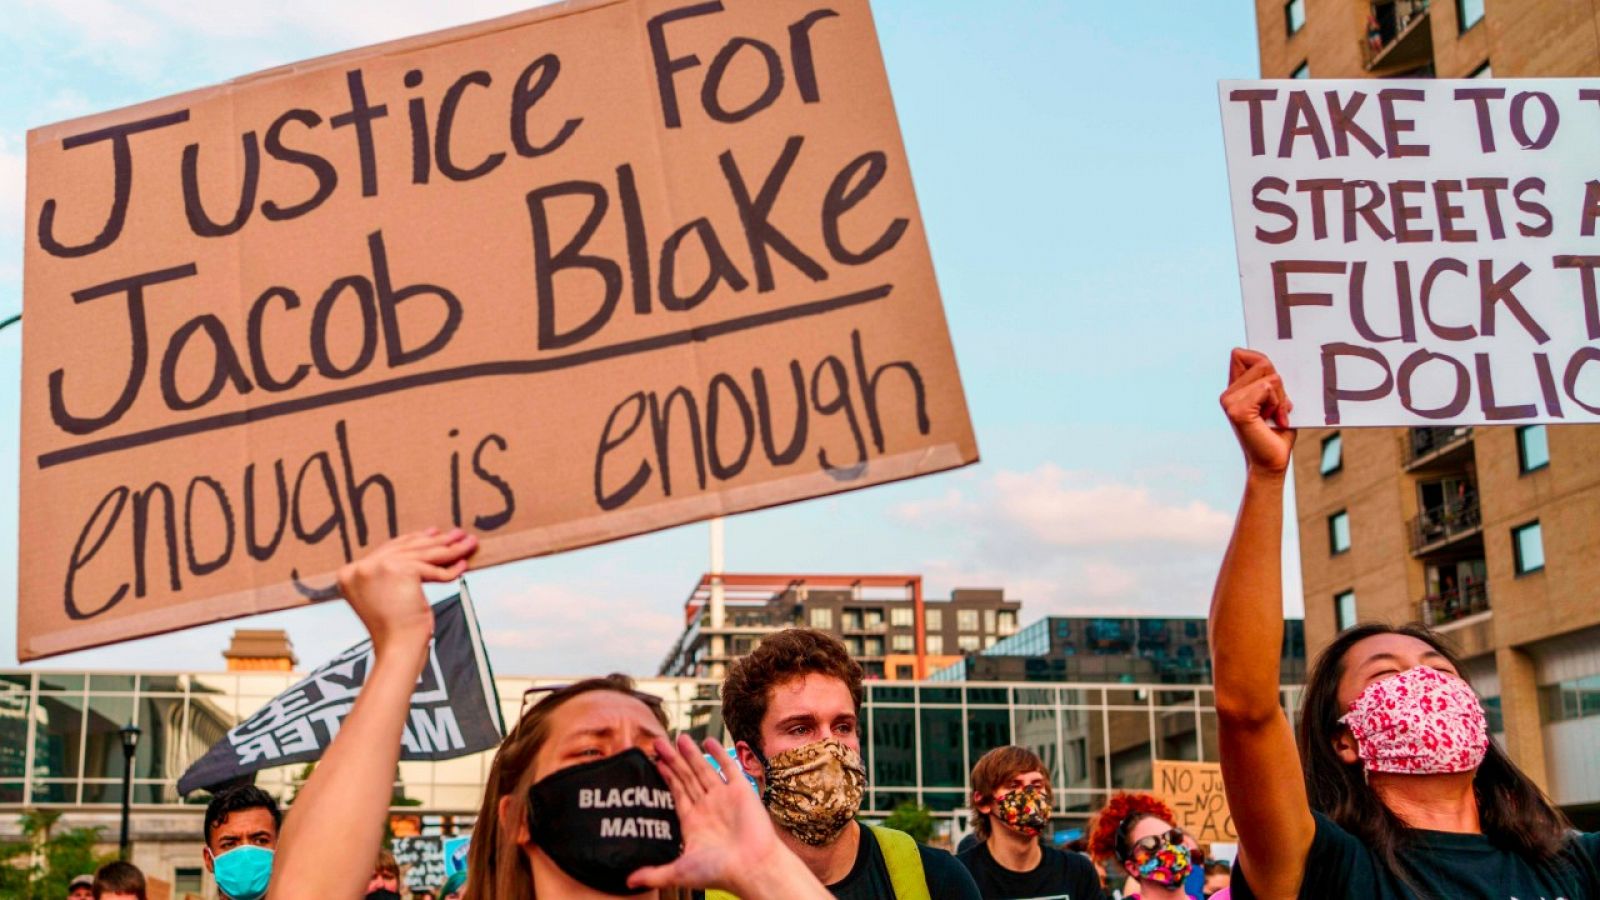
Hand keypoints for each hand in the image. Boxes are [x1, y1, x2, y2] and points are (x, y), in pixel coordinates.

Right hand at [336, 528, 476, 655]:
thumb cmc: (395, 629)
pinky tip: (463, 566)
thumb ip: (391, 572)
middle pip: (406, 549)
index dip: (414, 540)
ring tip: (468, 544)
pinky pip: (431, 567)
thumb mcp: (385, 595)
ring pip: (422, 555)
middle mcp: (359, 568)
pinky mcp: (399, 570)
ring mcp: (377, 567)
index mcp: (349, 573)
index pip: (388, 549)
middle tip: (457, 534)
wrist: (397, 649)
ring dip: (450, 549)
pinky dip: (450, 569)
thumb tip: (423, 542)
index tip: (434, 533)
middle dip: (436, 541)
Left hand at [628, 735, 806, 895]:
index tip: (656, 761)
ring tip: (680, 737)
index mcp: (694, 822)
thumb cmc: (720, 872)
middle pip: (686, 777)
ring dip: (691, 754)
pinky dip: (719, 754)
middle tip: (659, 742)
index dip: (667, 777)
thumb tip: (629, 882)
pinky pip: (728, 768)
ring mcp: (724, 798)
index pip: (677, 793)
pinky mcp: (741, 791)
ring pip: (704, 770)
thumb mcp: (680, 872)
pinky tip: (709, 742)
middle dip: (673, 760)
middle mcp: (708, 807)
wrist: (753, 867)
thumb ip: (655, 874)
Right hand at [1221, 349, 1295, 475]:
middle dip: (1278, 384)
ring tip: (1275, 416)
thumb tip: (1271, 363)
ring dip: (1280, 397)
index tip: (1271, 388)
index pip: (1240, 354)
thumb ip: (1270, 381)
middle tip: (1277, 408)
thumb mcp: (1275, 400)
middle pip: (1261, 361)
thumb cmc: (1276, 434)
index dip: (1261, 362)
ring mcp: (1229, 401)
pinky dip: (1278, 403)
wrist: (1272, 463)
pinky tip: (1274, 420)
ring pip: (1269, 377)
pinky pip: (1267, 389)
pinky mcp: (1237, 410)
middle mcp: (1227, 394)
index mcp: (1234, 390)